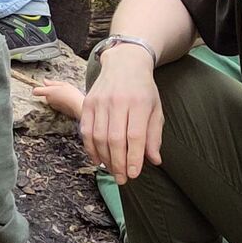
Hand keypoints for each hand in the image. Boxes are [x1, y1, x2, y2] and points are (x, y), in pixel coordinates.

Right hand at [81, 42, 165, 182]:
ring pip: (98, 136)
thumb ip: (154, 135)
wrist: (124, 63)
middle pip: (114, 139)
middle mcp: (117, 102)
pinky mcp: (87, 102)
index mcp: (138, 103)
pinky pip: (85, 129)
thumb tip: (154, 160)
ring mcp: (99, 101)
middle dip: (118, 163)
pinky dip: (90, 147)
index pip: (135, 136)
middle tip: (122, 179)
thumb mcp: (155, 109)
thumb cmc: (144, 89)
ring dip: (104, 158)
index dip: (134, 158)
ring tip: (112, 171)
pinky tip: (97, 158)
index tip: (134, 174)